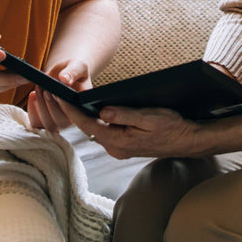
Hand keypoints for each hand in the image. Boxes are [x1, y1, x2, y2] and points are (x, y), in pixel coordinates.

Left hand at [26, 59, 92, 133]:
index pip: (78, 116)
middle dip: (51, 105)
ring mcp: (59, 121)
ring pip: (48, 125)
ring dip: (41, 107)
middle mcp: (74, 118)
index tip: (57, 93)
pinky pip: (37, 123)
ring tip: (40, 89)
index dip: (66, 107)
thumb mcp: (78, 66)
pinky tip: (33, 95)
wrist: (64, 73)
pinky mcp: (46, 120)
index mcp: (85, 107)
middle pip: (62, 123)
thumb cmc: (74, 70)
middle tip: (47, 89)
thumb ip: (73, 71)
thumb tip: (64, 79)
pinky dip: (32, 110)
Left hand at [54, 98, 212, 158]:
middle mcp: (115, 148)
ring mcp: (118, 148)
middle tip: (55, 94)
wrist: (186, 140)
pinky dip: (92, 119)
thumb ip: (124, 115)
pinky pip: (102, 131)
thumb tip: (102, 112)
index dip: (71, 110)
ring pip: (93, 130)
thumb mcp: (148, 117)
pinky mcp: (123, 144)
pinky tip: (87, 108)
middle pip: (86, 128)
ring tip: (66, 97)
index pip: (87, 125)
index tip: (58, 97)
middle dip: (70, 111)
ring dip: (80, 115)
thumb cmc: (171, 127)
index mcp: (119, 142)